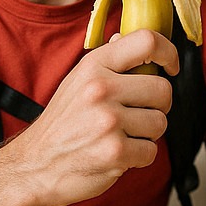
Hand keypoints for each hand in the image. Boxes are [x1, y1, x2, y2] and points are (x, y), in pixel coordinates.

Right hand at [5, 29, 179, 205]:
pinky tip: (118, 154)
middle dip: (157, 106)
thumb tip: (125, 38)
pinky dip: (139, 157)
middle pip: (163, 89)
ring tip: (122, 135)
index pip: (147, 41)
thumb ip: (106, 62)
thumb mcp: (77, 83)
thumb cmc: (62, 125)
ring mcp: (108, 121)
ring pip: (160, 123)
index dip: (168, 52)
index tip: (170, 66)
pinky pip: (151, 151)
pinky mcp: (115, 151)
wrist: (34, 166)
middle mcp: (101, 89)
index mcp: (93, 66)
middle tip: (137, 115)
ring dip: (147, 134)